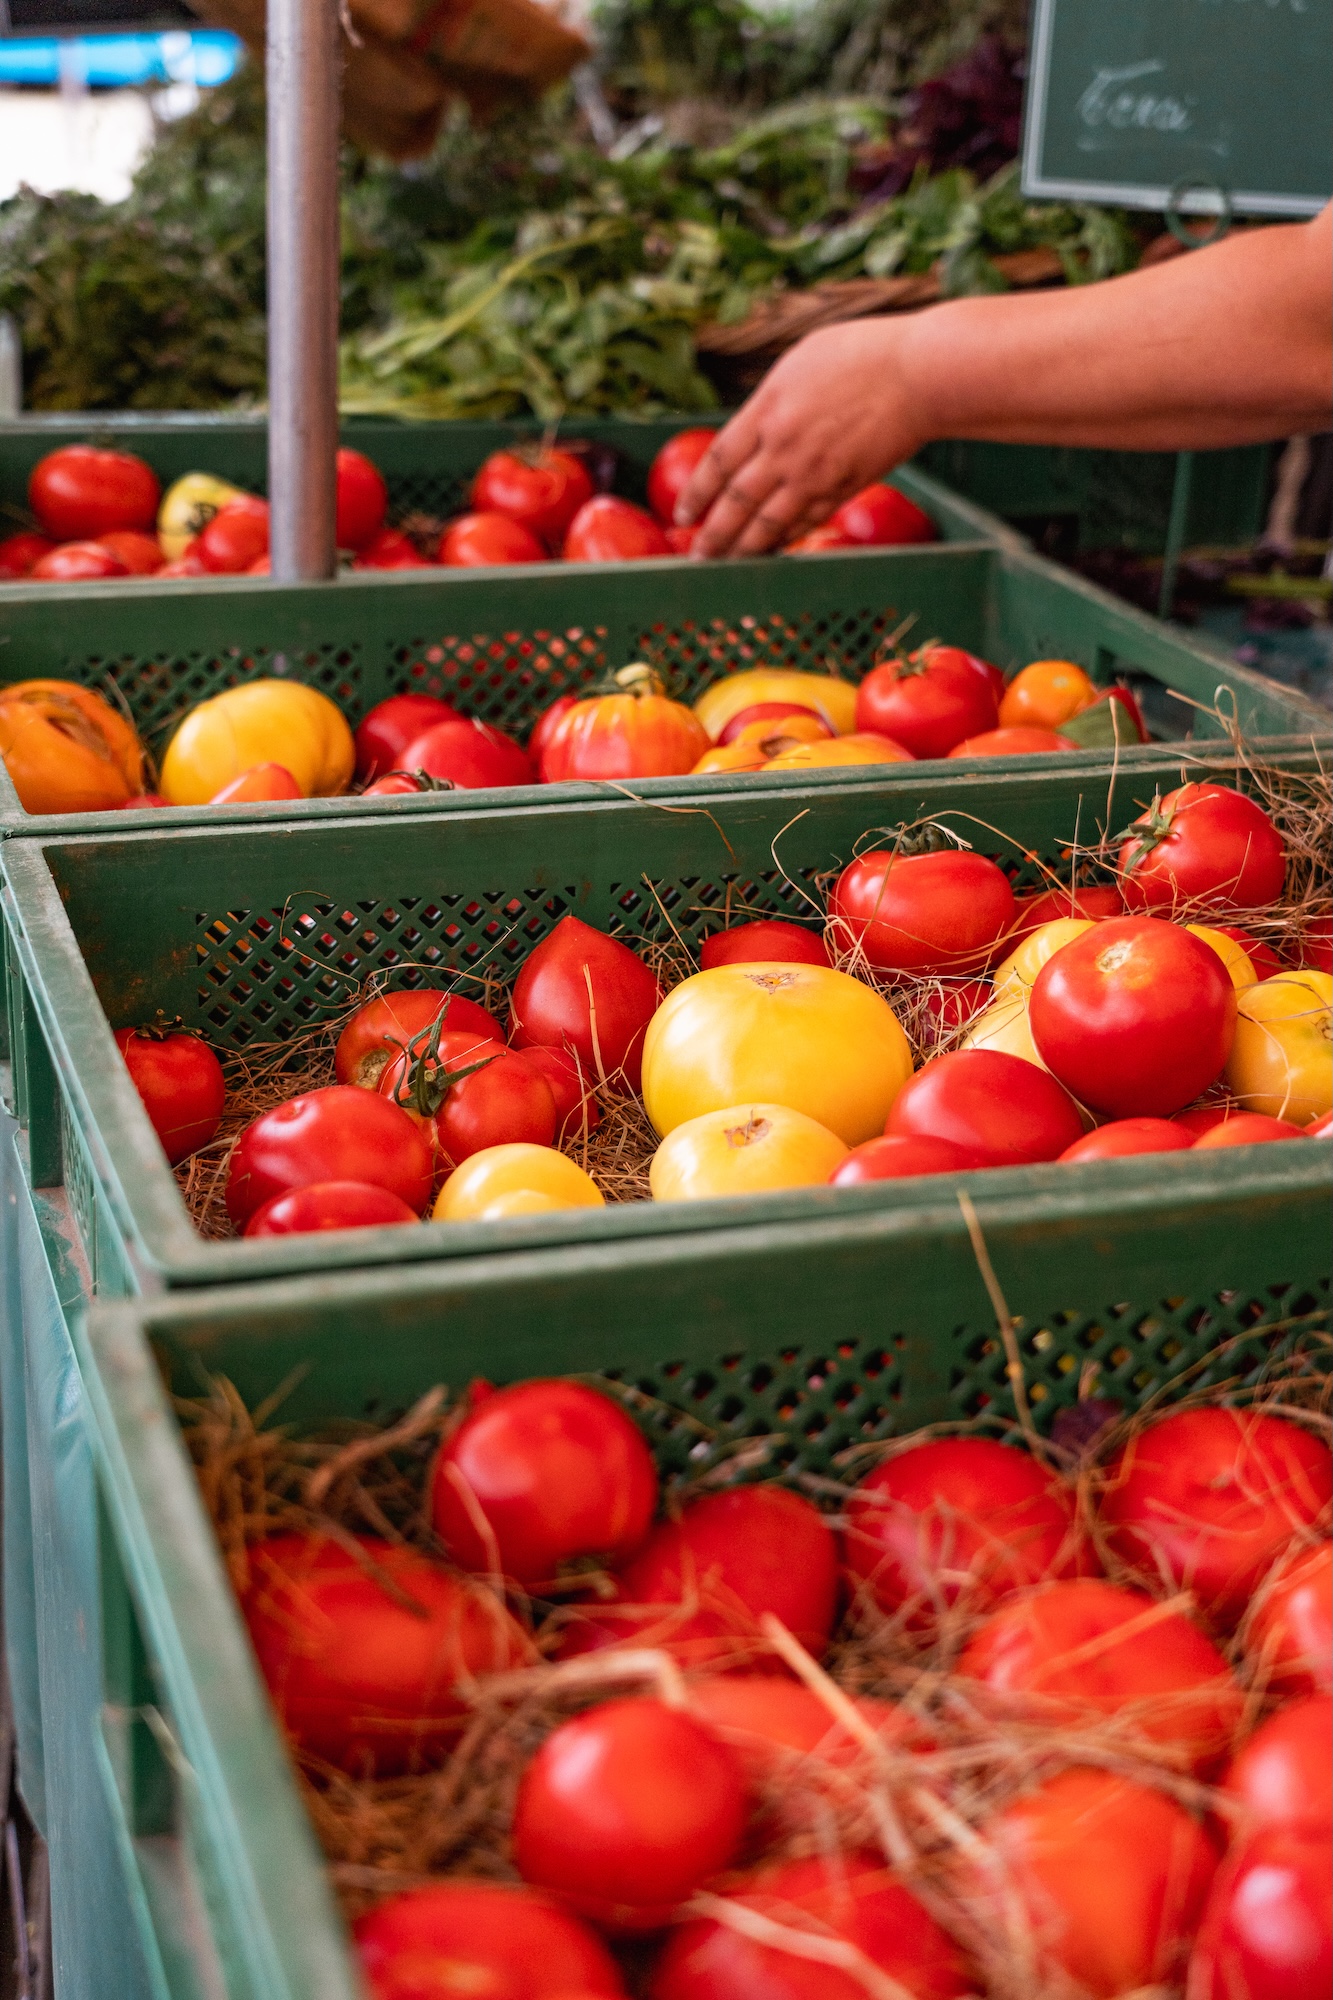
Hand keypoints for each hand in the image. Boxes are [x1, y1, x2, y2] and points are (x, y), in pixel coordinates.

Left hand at [677, 317, 927, 558]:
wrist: (919, 374)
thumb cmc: (864, 354)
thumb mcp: (800, 361)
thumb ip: (772, 399)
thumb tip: (754, 422)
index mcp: (767, 409)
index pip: (719, 461)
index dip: (697, 493)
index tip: (684, 515)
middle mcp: (783, 447)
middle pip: (736, 502)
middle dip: (713, 535)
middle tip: (697, 558)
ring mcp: (814, 472)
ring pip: (768, 523)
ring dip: (744, 550)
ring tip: (727, 568)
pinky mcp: (844, 488)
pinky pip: (806, 522)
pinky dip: (786, 540)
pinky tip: (773, 552)